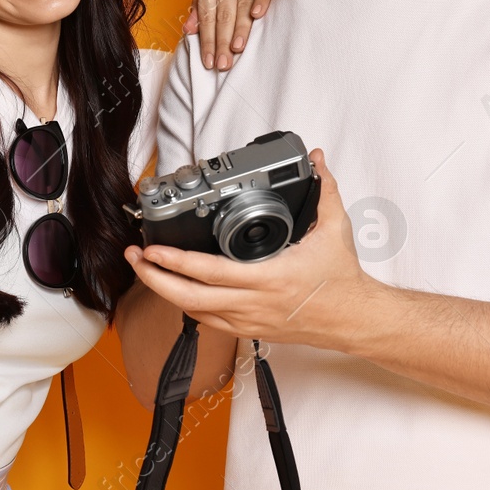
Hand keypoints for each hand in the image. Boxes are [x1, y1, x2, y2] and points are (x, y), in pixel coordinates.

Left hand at [124, 149, 372, 347]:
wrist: (354, 320)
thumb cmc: (342, 280)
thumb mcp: (336, 228)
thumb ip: (324, 189)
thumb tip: (317, 159)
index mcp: (270, 278)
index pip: (211, 272)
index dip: (176, 262)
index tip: (152, 248)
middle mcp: (255, 303)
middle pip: (189, 298)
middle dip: (154, 278)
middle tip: (135, 258)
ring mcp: (250, 320)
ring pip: (194, 312)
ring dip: (166, 292)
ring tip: (147, 270)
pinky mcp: (251, 329)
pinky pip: (210, 321)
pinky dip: (188, 304)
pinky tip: (177, 289)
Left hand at [182, 0, 284, 70]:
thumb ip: (200, 4)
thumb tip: (188, 31)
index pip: (206, 13)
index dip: (206, 38)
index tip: (207, 61)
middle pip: (223, 12)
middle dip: (221, 40)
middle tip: (222, 64)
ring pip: (242, 2)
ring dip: (240, 26)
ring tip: (236, 49)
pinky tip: (257, 16)